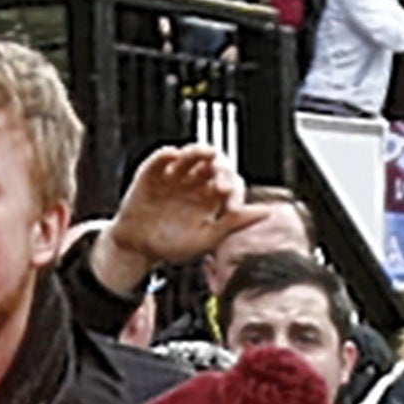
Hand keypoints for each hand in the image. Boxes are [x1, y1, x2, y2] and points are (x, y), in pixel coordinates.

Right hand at [89, 145, 273, 296]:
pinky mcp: (152, 175)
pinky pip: (161, 159)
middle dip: (218, 168)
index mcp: (212, 197)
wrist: (136, 250)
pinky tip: (173, 155)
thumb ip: (235, 223)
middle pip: (213, 164)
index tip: (226, 199)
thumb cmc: (171, 246)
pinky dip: (166, 155)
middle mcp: (195, 183)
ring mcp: (174, 177)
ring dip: (198, 152)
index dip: (231, 186)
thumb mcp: (207, 238)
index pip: (230, 182)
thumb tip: (267, 212)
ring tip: (205, 154)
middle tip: (217, 180)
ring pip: (191, 157)